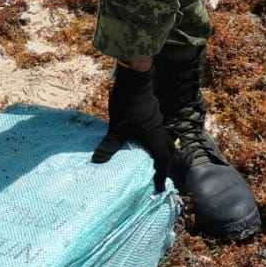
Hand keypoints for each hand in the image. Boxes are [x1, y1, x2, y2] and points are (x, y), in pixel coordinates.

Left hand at [91, 64, 173, 190]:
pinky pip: (160, 133)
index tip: (159, 187)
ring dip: (162, 154)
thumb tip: (97, 162)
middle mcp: (159, 131)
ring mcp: (157, 121)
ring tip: (152, 163)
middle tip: (158, 177)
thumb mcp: (116, 126)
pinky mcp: (153, 115)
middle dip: (165, 166)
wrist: (135, 79)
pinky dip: (157, 143)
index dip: (162, 175)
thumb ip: (109, 144)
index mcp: (153, 137)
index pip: (162, 160)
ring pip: (165, 141)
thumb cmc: (126, 103)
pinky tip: (144, 143)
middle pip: (168, 152)